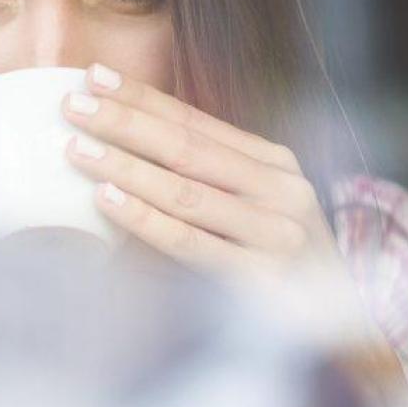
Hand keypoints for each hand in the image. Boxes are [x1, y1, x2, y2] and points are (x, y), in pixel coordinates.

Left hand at [61, 63, 339, 281]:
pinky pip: (190, 242)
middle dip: (125, 122)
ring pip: (185, 191)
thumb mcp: (240, 206)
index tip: (94, 76)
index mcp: (272, 163)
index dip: (142, 97)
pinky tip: (106, 199)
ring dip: (126, 166)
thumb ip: (195, 177)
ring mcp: (278, 234)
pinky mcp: (264, 279)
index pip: (194, 121)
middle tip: (73, 105)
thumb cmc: (265, 261)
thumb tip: (113, 142)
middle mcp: (282, 190)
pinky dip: (144, 218)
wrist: (334, 330)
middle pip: (187, 148)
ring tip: (78, 149)